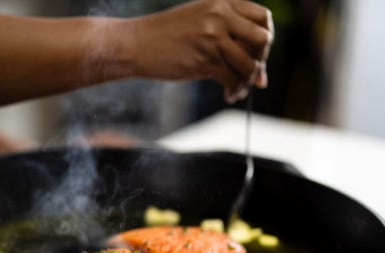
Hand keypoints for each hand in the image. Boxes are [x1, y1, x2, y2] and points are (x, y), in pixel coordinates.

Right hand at [126, 0, 273, 102]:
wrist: (134, 44)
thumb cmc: (163, 36)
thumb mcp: (197, 20)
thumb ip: (224, 31)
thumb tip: (254, 62)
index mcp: (221, 2)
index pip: (262, 17)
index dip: (266, 38)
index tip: (258, 54)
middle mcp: (220, 16)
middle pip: (262, 39)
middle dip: (261, 60)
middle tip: (252, 74)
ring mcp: (212, 38)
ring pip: (249, 63)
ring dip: (248, 81)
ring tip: (238, 89)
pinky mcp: (203, 60)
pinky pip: (232, 79)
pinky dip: (235, 91)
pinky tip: (228, 95)